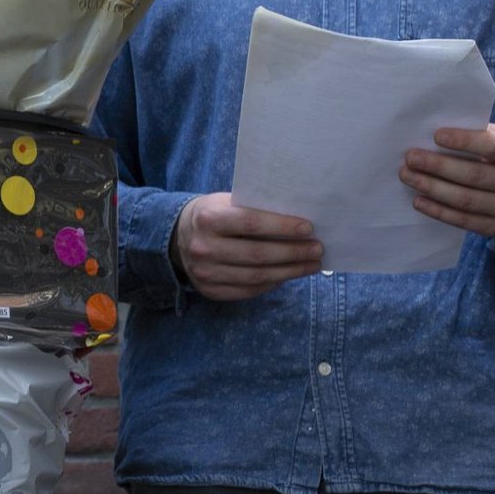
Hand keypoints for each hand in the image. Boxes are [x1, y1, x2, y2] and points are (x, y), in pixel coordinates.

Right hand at [172, 193, 323, 301]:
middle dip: (293, 253)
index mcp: (208, 218)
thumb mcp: (226, 203)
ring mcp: (205, 273)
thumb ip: (254, 210)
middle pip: (257, 255)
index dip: (282, 227)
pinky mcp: (209, 290)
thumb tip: (298, 223)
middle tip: (317, 249)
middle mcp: (203, 247)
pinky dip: (272, 284)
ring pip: (256, 277)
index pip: (251, 223)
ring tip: (311, 265)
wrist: (177, 237)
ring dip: (289, 272)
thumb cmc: (213, 214)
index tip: (308, 229)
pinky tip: (288, 275)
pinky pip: (248, 291)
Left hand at [400, 123, 494, 237]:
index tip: (436, 135)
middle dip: (438, 166)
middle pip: (473, 175)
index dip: (464, 141)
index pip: (491, 145)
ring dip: (432, 188)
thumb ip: (471, 132)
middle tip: (410, 158)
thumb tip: (430, 132)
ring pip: (465, 199)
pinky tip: (418, 201)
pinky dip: (438, 211)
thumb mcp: (493, 136)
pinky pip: (463, 220)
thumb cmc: (494, 155)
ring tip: (407, 176)